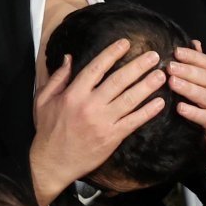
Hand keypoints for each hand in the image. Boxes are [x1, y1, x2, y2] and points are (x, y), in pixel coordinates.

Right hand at [29, 38, 166, 205]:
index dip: (112, 53)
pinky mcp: (111, 137)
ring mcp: (102, 122)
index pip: (96, 68)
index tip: (125, 43)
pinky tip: (159, 103)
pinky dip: (147, 112)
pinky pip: (133, 122)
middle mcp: (90, 105)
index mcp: (74, 94)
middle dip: (138, 66)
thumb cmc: (48, 130)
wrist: (52, 162)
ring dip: (147, 86)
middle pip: (119, 81)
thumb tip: (69, 58)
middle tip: (154, 56)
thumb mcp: (43, 100)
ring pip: (130, 99)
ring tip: (161, 75)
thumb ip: (57, 78)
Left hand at [169, 42, 205, 163]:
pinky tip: (180, 108)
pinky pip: (204, 117)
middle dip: (188, 71)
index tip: (176, 51)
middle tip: (169, 66)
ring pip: (205, 96)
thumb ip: (201, 64)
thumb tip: (194, 42)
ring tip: (172, 83)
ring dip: (188, 88)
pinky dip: (192, 112)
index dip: (193, 56)